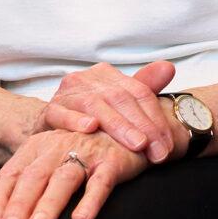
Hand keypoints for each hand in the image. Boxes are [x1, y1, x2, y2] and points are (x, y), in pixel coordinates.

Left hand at [0, 127, 150, 218]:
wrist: (127, 134)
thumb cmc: (80, 156)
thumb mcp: (44, 170)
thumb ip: (13, 198)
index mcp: (36, 148)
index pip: (10, 174)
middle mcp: (57, 147)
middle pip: (33, 177)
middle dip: (19, 206)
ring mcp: (86, 153)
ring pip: (64, 179)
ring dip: (50, 204)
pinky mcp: (113, 162)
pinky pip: (101, 182)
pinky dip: (90, 200)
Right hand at [40, 59, 182, 161]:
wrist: (50, 124)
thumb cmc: (90, 116)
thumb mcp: (119, 102)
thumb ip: (144, 86)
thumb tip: (169, 67)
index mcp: (107, 75)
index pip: (139, 92)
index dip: (156, 118)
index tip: (168, 144)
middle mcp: (86, 79)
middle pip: (120, 99)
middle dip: (143, 126)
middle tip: (157, 150)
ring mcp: (66, 94)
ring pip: (95, 105)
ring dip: (118, 126)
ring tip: (137, 143)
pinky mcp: (48, 111)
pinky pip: (61, 113)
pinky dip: (75, 120)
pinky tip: (90, 128)